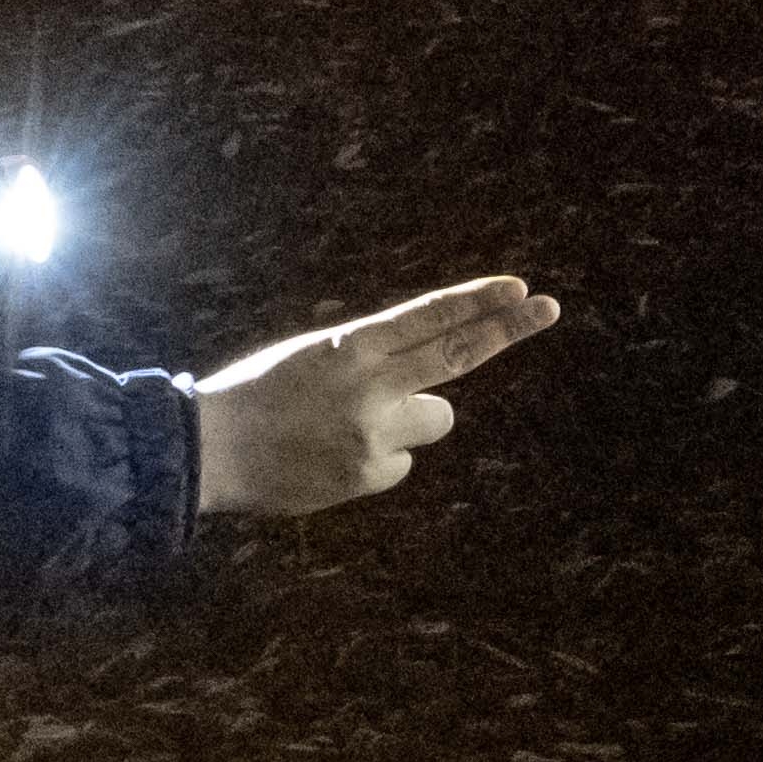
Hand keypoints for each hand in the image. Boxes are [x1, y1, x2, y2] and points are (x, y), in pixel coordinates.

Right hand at [189, 275, 560, 514]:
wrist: (212, 450)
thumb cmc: (260, 396)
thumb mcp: (314, 357)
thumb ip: (370, 359)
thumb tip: (424, 377)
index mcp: (351, 346)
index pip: (428, 317)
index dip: (476, 301)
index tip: (519, 287)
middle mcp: (371, 385)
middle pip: (456, 355)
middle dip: (506, 330)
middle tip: (550, 308)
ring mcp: (375, 432)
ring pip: (433, 419)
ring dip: (408, 421)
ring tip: (348, 427)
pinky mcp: (371, 474)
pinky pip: (400, 461)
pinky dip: (377, 459)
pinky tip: (333, 457)